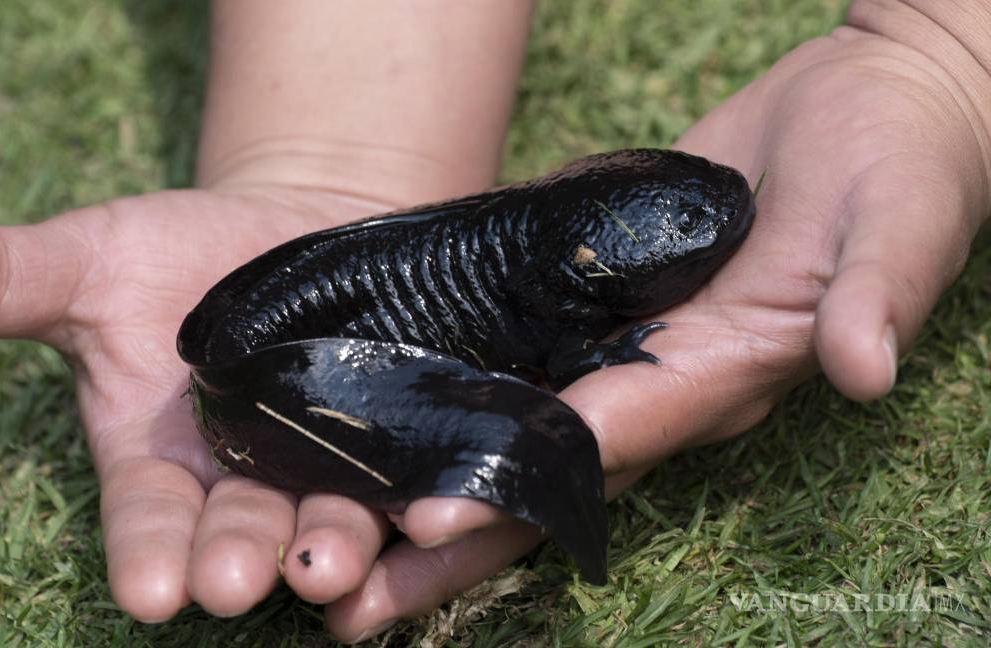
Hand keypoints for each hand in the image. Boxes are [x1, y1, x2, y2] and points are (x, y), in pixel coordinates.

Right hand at [0, 186, 508, 640]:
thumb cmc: (185, 253)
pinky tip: (438, 516)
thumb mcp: (92, 258)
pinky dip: (428, 505)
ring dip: (333, 547)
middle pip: (243, 535)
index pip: (149, 524)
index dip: (149, 554)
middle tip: (242, 577)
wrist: (307, 225)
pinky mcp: (410, 444)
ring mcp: (332, 471)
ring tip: (331, 561)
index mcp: (164, 464)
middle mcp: (247, 484)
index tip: (151, 589)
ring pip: (332, 522)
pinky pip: (420, 483)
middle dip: (241, 556)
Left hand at [317, 24, 990, 638]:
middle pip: (541, 471)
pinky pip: (517, 359)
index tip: (430, 517)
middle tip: (348, 596)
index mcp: (724, 371)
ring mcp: (623, 344)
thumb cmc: (899, 162)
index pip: (609, 440)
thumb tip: (863, 366)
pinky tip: (379, 413)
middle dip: (452, 535)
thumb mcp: (895, 220)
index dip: (521, 481)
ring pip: (513, 429)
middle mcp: (663, 379)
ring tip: (336, 529)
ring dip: (430, 481)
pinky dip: (453, 396)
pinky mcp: (595, 300)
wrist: (868, 111)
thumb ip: (875, 291)